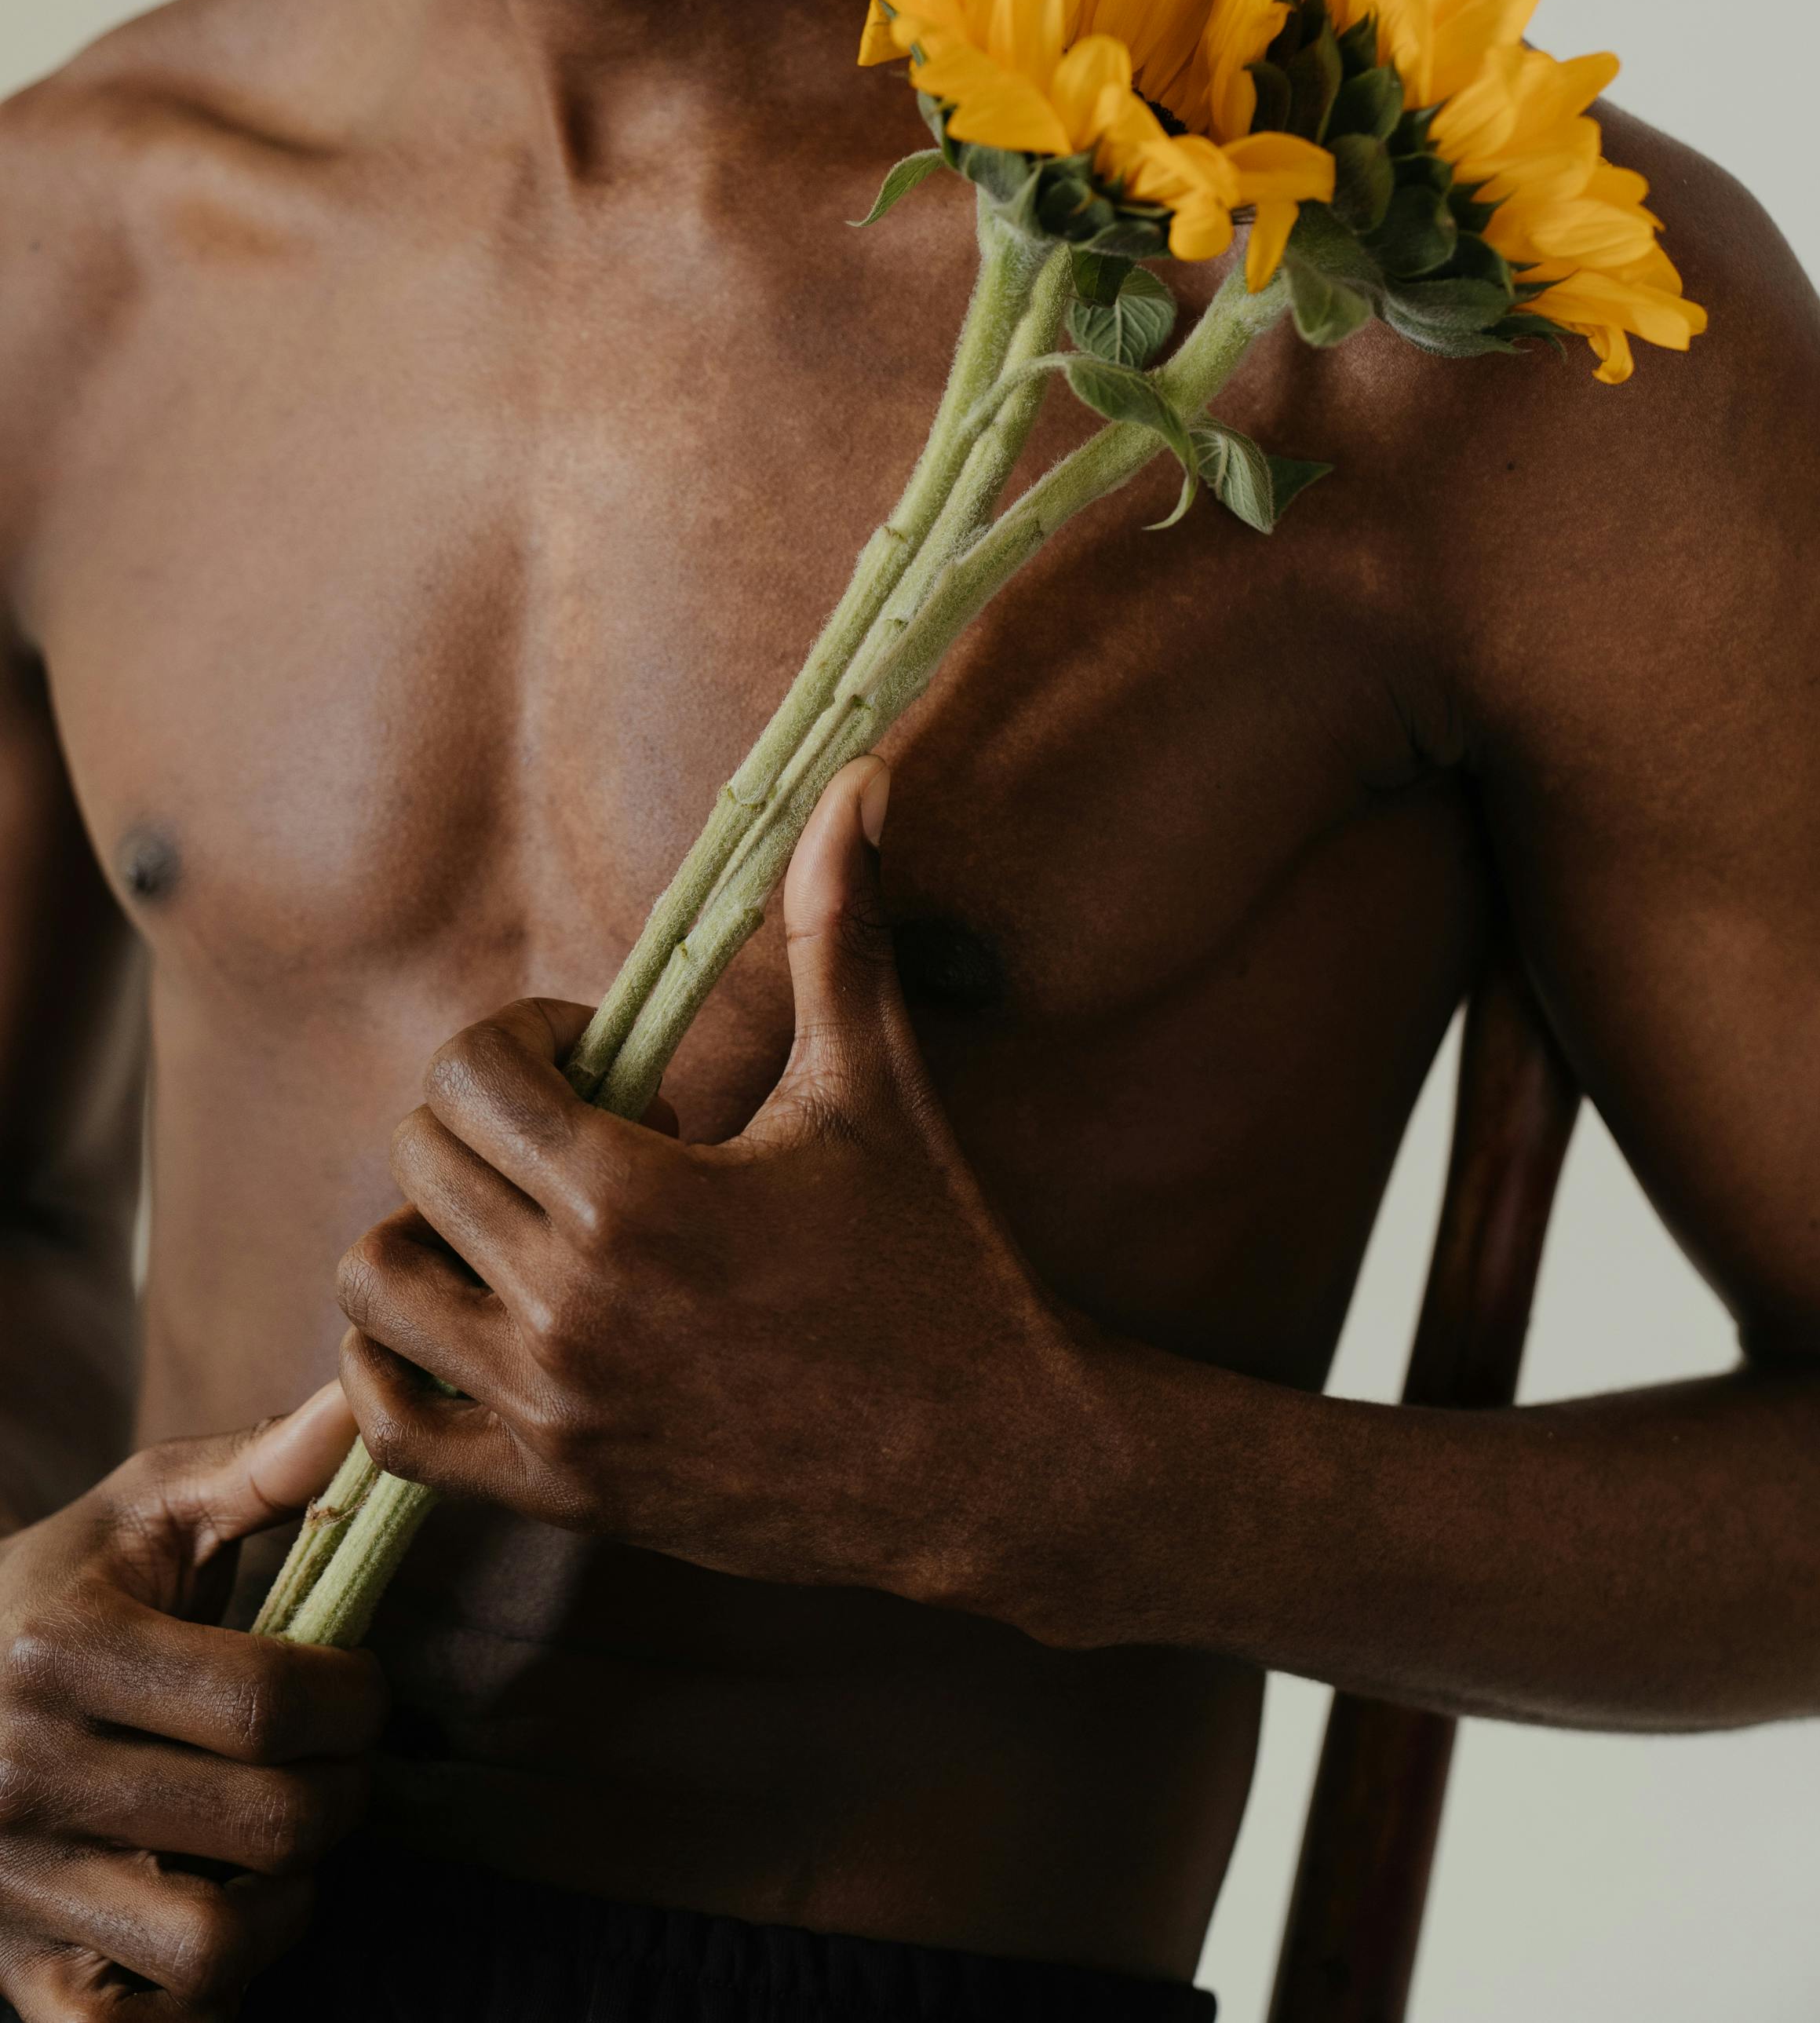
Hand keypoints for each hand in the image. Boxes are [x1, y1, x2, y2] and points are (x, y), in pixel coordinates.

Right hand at [0, 1388, 386, 2020]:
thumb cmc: (60, 1588)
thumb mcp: (143, 1513)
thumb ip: (261, 1467)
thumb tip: (363, 1404)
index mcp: (63, 1651)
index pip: (268, 1705)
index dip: (354, 1699)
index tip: (360, 1685)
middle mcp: (26, 1777)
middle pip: (266, 1826)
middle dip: (343, 1793)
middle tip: (340, 1763)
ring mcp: (14, 1889)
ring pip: (214, 1947)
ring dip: (285, 1904)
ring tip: (281, 1845)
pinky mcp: (15, 1977)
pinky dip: (199, 2002)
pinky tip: (216, 1923)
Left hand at [337, 759, 1113, 1629]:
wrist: (989, 1462)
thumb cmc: (938, 1262)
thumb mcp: (875, 1089)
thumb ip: (840, 928)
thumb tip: (857, 782)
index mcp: (636, 1195)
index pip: (472, 1074)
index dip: (522, 1039)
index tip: (598, 1059)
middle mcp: (571, 1305)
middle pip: (420, 1162)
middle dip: (480, 1122)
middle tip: (572, 1133)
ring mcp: (556, 1409)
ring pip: (377, 1288)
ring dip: (424, 1232)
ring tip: (514, 1222)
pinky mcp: (560, 1490)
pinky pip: (395, 1432)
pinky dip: (388, 1368)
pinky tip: (460, 1323)